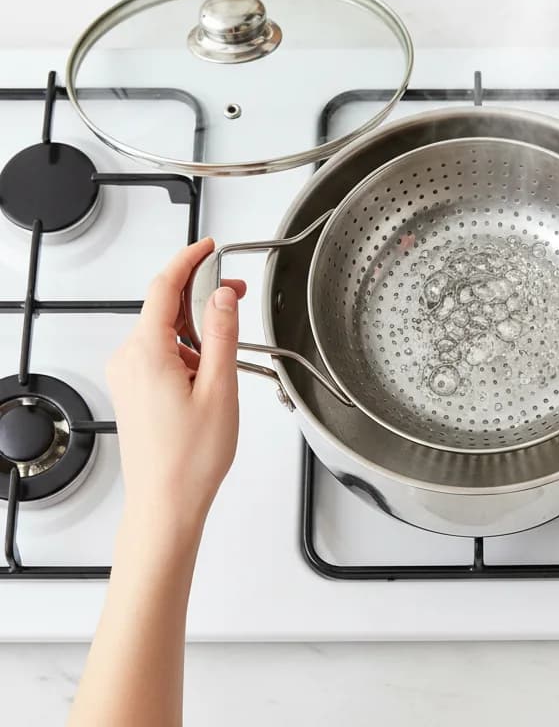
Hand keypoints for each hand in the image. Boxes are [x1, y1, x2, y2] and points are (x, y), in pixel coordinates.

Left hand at [106, 239, 245, 542]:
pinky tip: (209, 369)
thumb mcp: (220, 387)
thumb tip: (223, 294)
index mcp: (147, 353)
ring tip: (228, 350)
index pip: (163, 287)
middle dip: (201, 295)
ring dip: (196, 327)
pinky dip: (186, 349)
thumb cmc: (190, 458)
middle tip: (237, 294)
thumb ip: (222, 333)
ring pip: (163, 331)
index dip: (188, 261)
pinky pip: (158, 352)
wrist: (165, 503)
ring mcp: (128, 375)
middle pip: (163, 307)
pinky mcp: (133, 389)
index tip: (208, 247)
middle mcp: (129, 359)